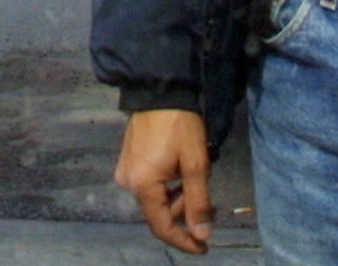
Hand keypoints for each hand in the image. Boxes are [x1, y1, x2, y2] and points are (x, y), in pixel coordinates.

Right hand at [115, 108, 212, 253]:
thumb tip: (202, 235)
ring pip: (156, 199)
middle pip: (160, 213)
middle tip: (212, 206)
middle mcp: (128, 183)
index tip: (204, 247)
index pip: (162, 227)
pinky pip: (150, 185)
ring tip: (198, 182)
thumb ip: (198, 203)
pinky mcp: (128, 160)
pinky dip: (168, 186)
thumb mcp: (195, 164)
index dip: (184, 241)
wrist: (160, 90)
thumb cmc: (180, 126)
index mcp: (142, 186)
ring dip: (178, 198)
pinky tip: (182, 173)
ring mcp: (126, 171)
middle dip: (186, 213)